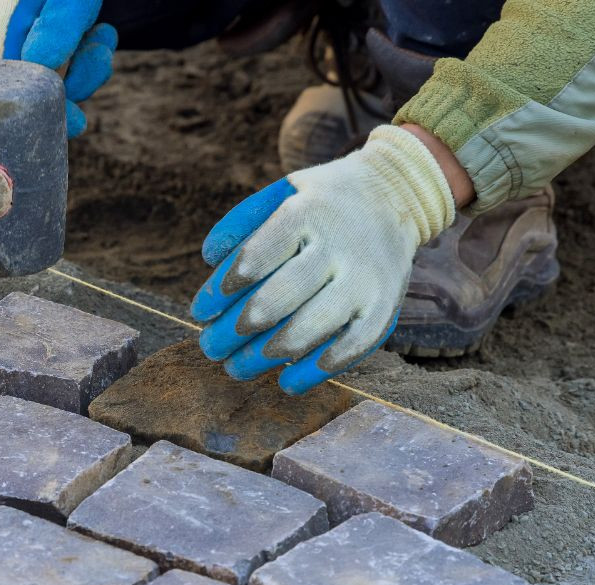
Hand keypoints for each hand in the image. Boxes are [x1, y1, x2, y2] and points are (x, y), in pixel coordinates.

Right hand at [0, 0, 116, 137]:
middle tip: (100, 51)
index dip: (52, 110)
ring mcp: (16, 45)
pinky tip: (100, 33)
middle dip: (79, 79)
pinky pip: (62, 65)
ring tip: (103, 36)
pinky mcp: (37, 43)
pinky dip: (87, 54)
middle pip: (39, 90)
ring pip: (57, 79)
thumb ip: (56, 29)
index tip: (79, 123)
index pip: (20, 94)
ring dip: (89, 64)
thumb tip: (42, 68)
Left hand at [192, 125, 456, 393]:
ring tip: (237, 367)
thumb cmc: (319, 203)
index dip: (222, 291)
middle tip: (211, 347)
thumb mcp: (282, 193)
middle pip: (278, 299)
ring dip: (266, 356)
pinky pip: (350, 347)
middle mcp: (337, 246)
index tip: (201, 312)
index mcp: (305, 213)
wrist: (393, 194)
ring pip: (310, 328)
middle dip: (235, 330)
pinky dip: (316, 370)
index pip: (255, 258)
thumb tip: (210, 260)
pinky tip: (286, 382)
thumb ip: (242, 221)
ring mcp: (364, 278)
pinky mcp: (384, 306)